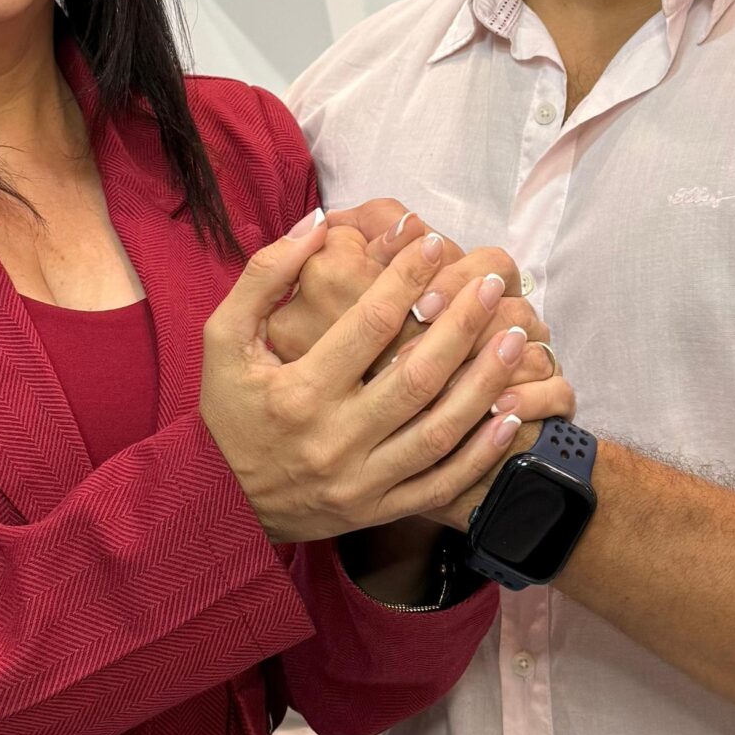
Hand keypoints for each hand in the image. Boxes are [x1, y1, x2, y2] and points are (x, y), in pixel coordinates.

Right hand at [200, 217, 573, 543]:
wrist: (220, 502)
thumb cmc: (228, 411)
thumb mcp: (223, 339)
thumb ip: (264, 277)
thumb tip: (315, 225)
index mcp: (298, 392)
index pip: (368, 325)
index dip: (407, 279)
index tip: (433, 245)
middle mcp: (334, 439)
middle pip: (416, 376)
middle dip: (461, 325)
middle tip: (491, 285)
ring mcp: (360, 481)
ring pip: (438, 431)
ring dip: (484, 383)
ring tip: (515, 339)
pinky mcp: (377, 509)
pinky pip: (439, 483)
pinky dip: (479, 452)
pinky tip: (509, 415)